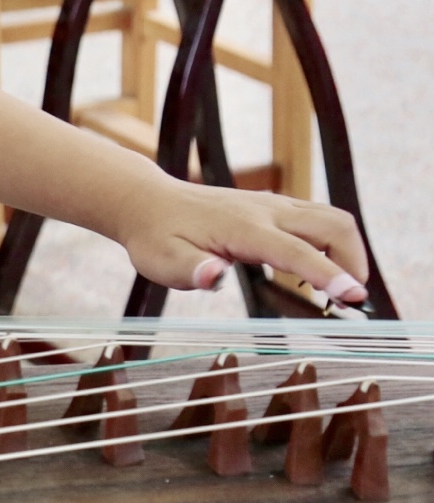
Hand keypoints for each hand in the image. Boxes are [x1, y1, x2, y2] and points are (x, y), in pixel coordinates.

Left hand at [114, 177, 368, 306]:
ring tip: (335, 289)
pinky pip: (320, 217)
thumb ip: (192, 271)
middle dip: (354, 262)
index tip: (355, 297)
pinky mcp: (275, 206)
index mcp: (243, 228)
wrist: (148, 202)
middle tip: (348, 301)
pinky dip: (334, 243)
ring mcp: (274, 205)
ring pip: (333, 218)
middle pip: (333, 226)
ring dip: (348, 252)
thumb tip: (215, 276)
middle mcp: (266, 211)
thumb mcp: (162, 261)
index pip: (296, 250)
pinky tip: (315, 269)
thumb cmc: (155, 236)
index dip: (328, 274)